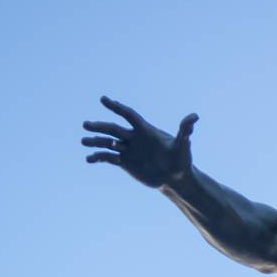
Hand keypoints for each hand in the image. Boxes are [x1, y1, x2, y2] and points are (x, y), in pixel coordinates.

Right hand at [82, 96, 197, 188]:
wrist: (175, 177)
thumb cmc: (181, 159)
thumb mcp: (183, 145)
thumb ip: (185, 130)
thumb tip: (194, 117)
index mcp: (145, 130)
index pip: (128, 115)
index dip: (117, 107)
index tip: (103, 99)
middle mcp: (134, 138)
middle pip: (114, 129)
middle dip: (100, 127)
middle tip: (85, 125)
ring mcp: (128, 150)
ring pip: (108, 143)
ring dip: (96, 142)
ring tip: (82, 141)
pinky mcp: (126, 162)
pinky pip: (109, 158)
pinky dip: (99, 158)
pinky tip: (89, 159)